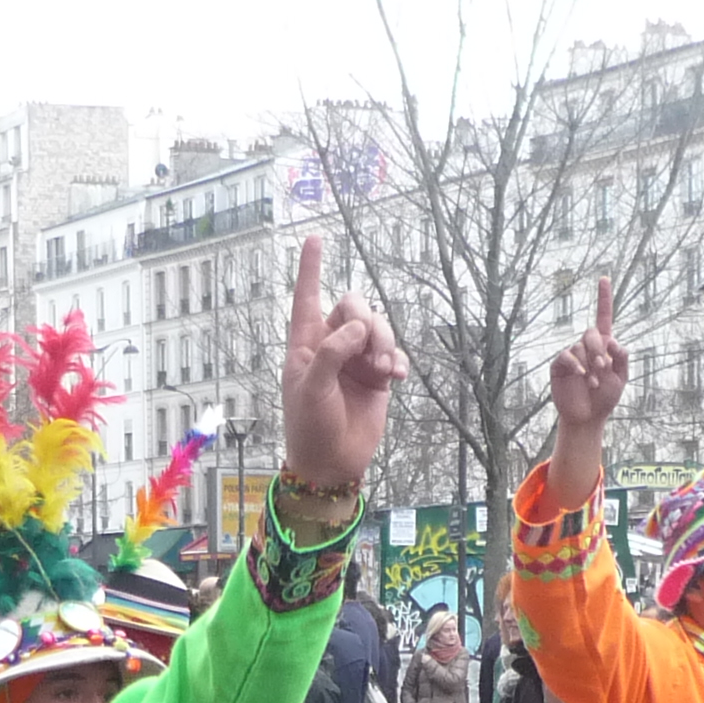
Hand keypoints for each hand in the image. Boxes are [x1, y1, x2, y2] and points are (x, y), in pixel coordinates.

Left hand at [279, 235, 405, 494]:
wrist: (333, 464)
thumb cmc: (310, 427)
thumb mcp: (312, 388)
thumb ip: (331, 352)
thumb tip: (358, 328)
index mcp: (305, 344)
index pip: (307, 298)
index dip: (310, 269)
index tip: (314, 239)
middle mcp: (331, 346)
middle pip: (353, 307)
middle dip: (366, 322)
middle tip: (370, 353)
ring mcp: (356, 360)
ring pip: (377, 328)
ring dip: (384, 343)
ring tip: (383, 371)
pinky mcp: (377, 377)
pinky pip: (393, 353)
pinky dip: (397, 360)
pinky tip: (396, 378)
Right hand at [549, 276, 627, 435]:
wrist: (588, 417)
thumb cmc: (605, 398)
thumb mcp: (621, 379)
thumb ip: (622, 360)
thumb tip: (615, 343)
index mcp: (603, 346)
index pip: (603, 317)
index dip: (604, 298)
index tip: (604, 278)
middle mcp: (586, 347)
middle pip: (591, 333)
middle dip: (598, 349)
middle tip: (603, 368)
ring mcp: (572, 355)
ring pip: (580, 347)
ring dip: (590, 364)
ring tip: (595, 382)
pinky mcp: (559, 365)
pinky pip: (566, 356)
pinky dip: (576, 365)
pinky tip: (581, 376)